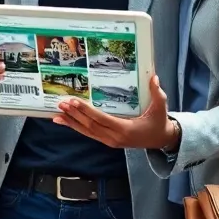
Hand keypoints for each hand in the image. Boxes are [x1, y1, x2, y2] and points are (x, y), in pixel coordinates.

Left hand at [53, 75, 176, 149]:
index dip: (87, 111)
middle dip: (75, 115)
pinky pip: (89, 134)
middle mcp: (115, 138)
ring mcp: (110, 141)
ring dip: (72, 123)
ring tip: (58, 114)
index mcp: (125, 129)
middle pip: (90, 126)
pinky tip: (65, 122)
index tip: (75, 102)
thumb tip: (154, 77)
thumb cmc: (159, 122)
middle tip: (61, 104)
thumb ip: (157, 93)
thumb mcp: (161, 107)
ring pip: (87, 132)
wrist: (161, 140)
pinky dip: (76, 128)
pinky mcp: (107, 141)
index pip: (102, 120)